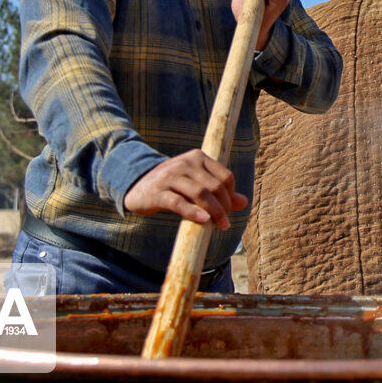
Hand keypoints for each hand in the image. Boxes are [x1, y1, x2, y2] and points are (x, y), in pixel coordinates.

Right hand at [123, 149, 248, 226]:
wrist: (137, 185)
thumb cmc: (173, 186)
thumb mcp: (196, 184)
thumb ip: (219, 192)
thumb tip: (244, 202)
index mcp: (198, 157)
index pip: (225, 177)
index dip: (231, 195)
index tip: (228, 210)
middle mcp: (185, 163)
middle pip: (215, 187)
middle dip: (224, 207)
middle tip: (225, 222)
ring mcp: (170, 176)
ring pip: (200, 194)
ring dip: (214, 212)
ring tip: (220, 225)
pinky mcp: (158, 192)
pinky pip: (179, 202)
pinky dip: (193, 212)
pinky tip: (203, 221)